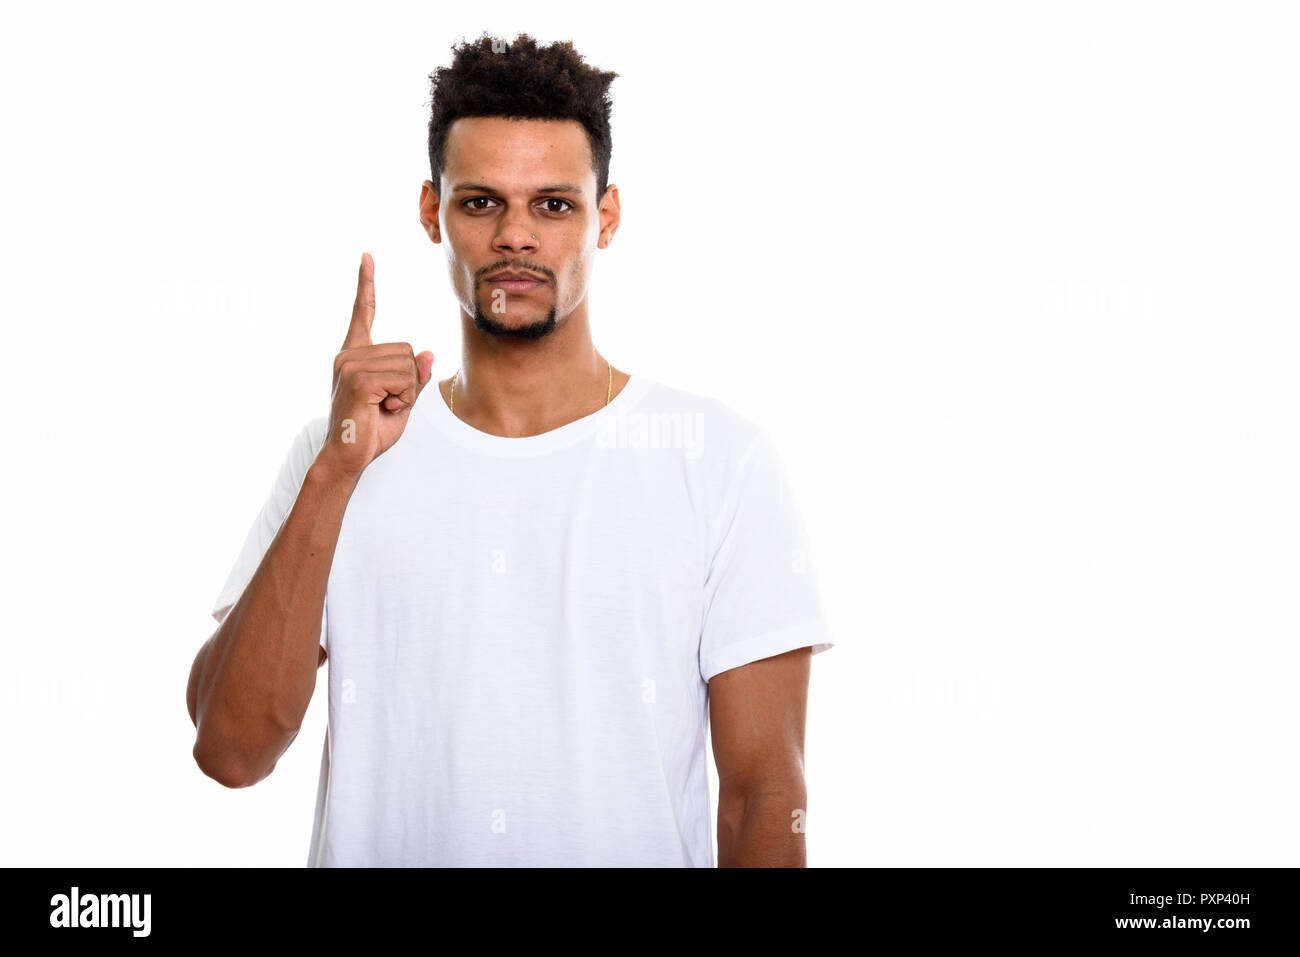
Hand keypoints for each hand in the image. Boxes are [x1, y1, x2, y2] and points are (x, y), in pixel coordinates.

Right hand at [318, 252, 433, 479]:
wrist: (348, 457)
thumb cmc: (371, 429)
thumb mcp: (402, 400)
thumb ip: (414, 376)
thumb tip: (428, 353)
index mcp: (356, 354)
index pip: (363, 313)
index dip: (366, 284)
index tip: (367, 256)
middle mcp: (349, 354)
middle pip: (408, 350)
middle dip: (410, 381)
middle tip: (388, 403)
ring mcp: (350, 364)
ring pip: (408, 365)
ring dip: (407, 392)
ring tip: (383, 407)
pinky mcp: (357, 379)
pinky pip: (402, 379)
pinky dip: (403, 398)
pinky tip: (383, 409)